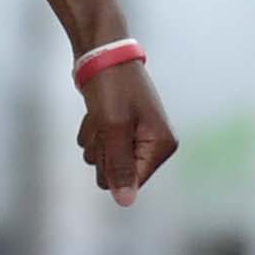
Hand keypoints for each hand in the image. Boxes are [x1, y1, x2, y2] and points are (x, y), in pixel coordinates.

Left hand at [79, 58, 176, 207]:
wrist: (101, 52)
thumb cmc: (111, 86)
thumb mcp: (114, 128)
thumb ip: (119, 167)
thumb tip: (125, 202)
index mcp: (162, 144)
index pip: (132, 180)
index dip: (113, 163)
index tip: (110, 137)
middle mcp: (154, 143)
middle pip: (116, 174)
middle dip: (103, 151)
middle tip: (104, 124)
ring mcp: (136, 135)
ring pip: (103, 160)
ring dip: (94, 139)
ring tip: (99, 114)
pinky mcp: (120, 128)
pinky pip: (99, 146)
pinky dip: (92, 131)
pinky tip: (95, 112)